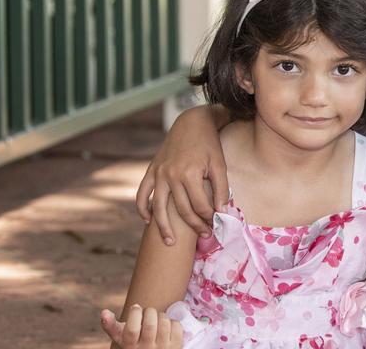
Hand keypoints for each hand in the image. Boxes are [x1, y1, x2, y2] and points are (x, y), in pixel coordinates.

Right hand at [100, 305, 183, 348]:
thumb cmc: (134, 343)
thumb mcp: (121, 338)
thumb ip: (111, 326)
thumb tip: (104, 312)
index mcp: (130, 347)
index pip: (132, 330)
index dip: (135, 314)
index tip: (135, 307)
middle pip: (150, 325)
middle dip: (149, 311)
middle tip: (147, 312)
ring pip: (164, 322)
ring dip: (161, 315)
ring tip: (157, 319)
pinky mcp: (176, 346)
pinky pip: (176, 326)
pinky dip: (172, 321)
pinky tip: (166, 327)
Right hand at [135, 105, 227, 244]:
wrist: (191, 123)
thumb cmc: (209, 144)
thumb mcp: (219, 164)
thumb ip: (222, 189)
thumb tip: (222, 212)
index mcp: (189, 174)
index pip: (200, 206)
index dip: (209, 218)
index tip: (216, 225)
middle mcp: (171, 175)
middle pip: (182, 210)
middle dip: (194, 225)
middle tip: (204, 236)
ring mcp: (159, 174)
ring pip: (159, 207)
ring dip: (163, 227)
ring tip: (170, 243)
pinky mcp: (152, 170)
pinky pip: (143, 194)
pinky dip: (143, 208)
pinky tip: (148, 221)